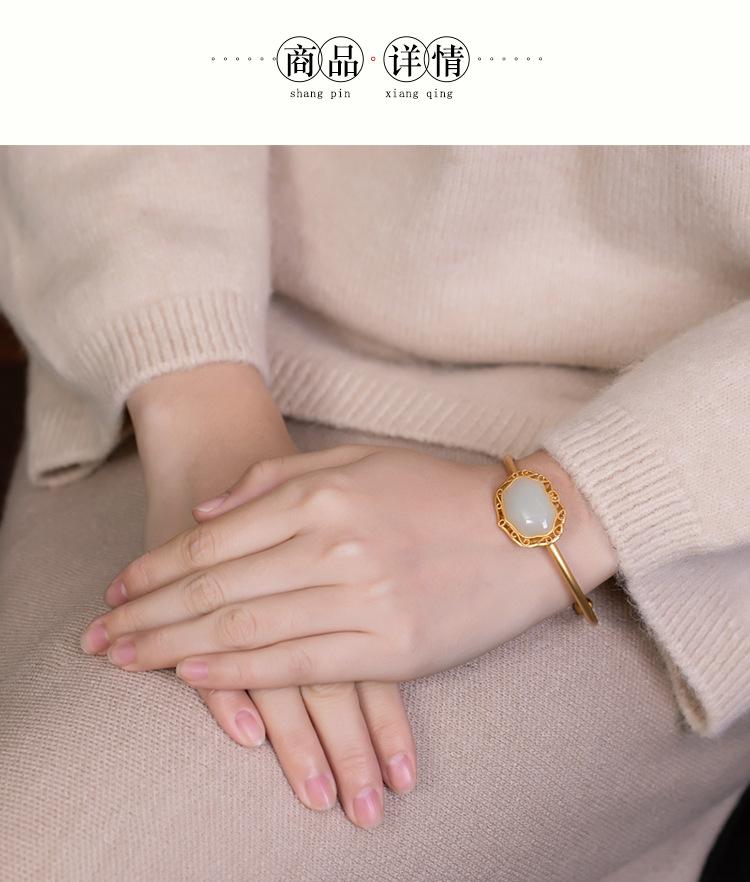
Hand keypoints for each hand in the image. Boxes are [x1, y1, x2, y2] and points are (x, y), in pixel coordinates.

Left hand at [83, 440, 618, 690]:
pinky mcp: (394, 651)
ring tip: (129, 661)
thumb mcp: (359, 460)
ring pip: (245, 631)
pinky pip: (299, 666)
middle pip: (215, 589)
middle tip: (101, 635)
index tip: (119, 589)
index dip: (157, 569)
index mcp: (323, 496)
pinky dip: (241, 676)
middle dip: (148, 615)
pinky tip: (197, 678)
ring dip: (175, 649)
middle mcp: (335, 546)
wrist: (530, 531)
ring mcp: (364, 601)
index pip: (213, 541)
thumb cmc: (440, 489)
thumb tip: (207, 512)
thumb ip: (277, 480)